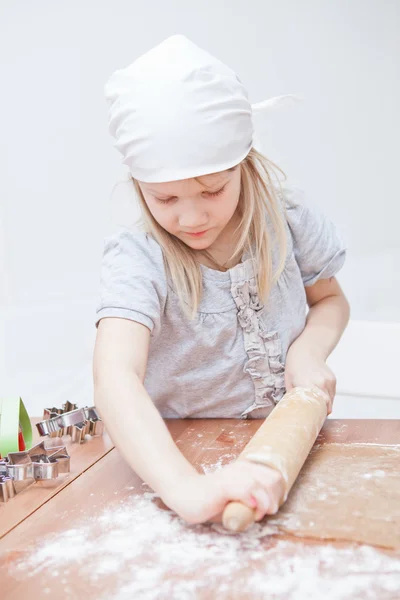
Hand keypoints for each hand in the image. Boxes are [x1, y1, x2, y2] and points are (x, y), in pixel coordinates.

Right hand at [160, 459, 284, 524]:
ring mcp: (233, 475)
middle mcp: (242, 468)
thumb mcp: (236, 500)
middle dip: (274, 499)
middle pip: (274, 479)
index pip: (275, 477)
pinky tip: (250, 509)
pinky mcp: (224, 485)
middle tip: (262, 513)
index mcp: (247, 469)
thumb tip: (272, 507)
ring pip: (264, 484)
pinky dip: (255, 501)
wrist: (185, 495)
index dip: (278, 494)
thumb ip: (253, 500)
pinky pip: (248, 488)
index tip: (269, 508)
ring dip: (265, 503)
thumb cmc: (211, 501)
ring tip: (256, 514)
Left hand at [285, 344, 335, 413]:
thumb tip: (294, 409)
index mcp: (307, 384)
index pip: (319, 403)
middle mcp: (320, 382)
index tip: (314, 418)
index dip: (318, 413)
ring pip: (331, 400)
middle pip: (327, 404)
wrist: (306, 351)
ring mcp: (328, 380)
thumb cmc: (295, 367)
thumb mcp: (289, 382)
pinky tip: (320, 394)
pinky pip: (333, 393)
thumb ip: (294, 396)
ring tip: (317, 404)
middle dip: (323, 411)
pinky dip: (328, 396)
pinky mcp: (333, 379)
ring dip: (326, 404)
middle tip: (316, 415)